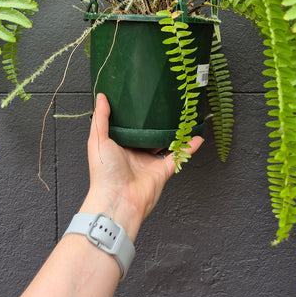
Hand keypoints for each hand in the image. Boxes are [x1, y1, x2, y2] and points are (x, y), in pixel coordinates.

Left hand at [82, 93, 202, 238]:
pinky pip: (179, 156)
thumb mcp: (98, 140)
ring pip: (166, 144)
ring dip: (175, 132)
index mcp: (120, 146)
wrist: (118, 200)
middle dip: (157, 123)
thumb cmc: (104, 173)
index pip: (129, 127)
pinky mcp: (163, 170)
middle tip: (165, 105)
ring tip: (183, 116)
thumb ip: (101, 118)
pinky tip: (197, 136)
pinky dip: (189, 147)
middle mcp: (135, 154)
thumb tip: (101, 96)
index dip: (135, 115)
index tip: (142, 100)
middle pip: (149, 135)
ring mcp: (150, 162)